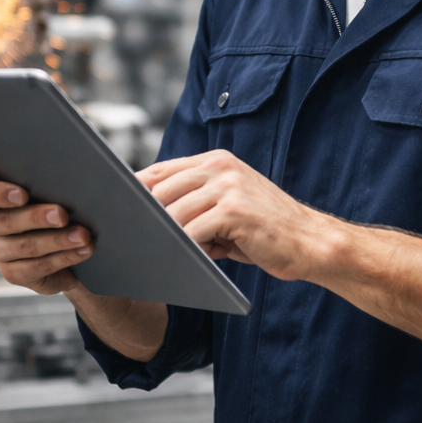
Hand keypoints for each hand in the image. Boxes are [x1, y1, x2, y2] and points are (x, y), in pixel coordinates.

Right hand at [0, 177, 91, 294]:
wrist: (63, 242)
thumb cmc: (52, 205)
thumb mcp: (46, 192)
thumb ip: (46, 185)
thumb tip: (68, 180)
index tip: (24, 194)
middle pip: (5, 221)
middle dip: (37, 217)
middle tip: (63, 215)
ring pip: (25, 246)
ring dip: (58, 240)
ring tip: (83, 235)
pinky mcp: (13, 273)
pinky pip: (38, 266)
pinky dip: (65, 257)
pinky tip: (83, 250)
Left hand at [138, 149, 421, 370]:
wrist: (315, 244)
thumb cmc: (267, 235)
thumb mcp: (226, 215)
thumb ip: (192, 211)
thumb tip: (146, 225)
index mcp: (215, 162)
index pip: (158, 172)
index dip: (130, 192)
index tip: (107, 210)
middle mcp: (219, 166)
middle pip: (157, 187)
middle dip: (134, 214)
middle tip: (112, 235)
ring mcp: (228, 184)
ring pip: (171, 210)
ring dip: (152, 234)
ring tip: (134, 251)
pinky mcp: (235, 209)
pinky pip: (192, 229)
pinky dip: (177, 246)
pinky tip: (167, 260)